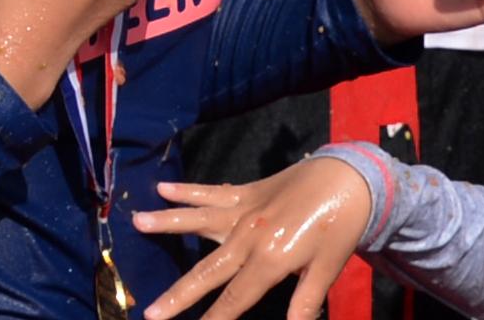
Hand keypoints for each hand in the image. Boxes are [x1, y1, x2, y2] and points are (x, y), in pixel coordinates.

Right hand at [132, 158, 375, 319]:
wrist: (346, 178)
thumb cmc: (340, 228)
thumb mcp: (327, 269)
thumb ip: (305, 302)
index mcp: (271, 258)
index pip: (235, 298)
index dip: (213, 319)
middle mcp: (249, 235)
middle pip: (207, 270)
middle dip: (178, 294)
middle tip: (150, 312)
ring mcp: (244, 211)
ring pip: (198, 221)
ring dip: (167, 223)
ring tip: (136, 221)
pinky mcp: (246, 192)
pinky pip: (212, 193)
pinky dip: (188, 191)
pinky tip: (162, 189)